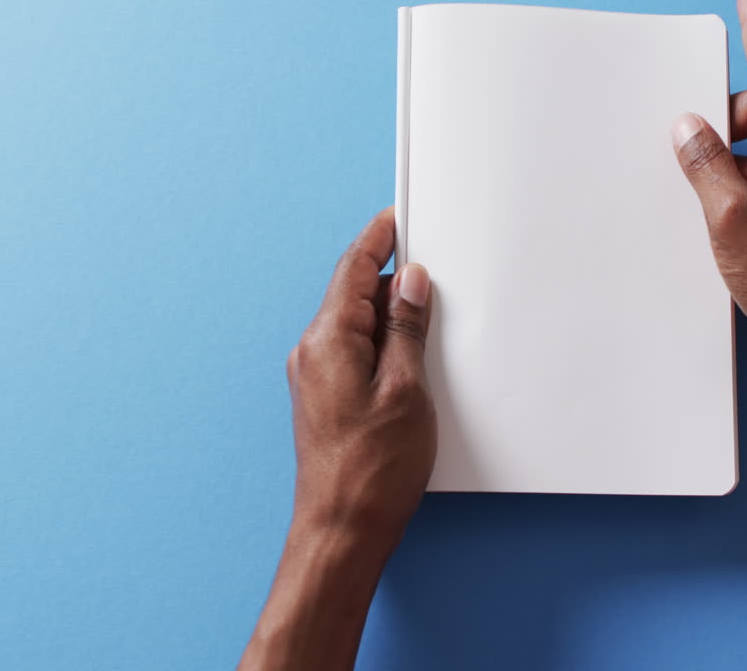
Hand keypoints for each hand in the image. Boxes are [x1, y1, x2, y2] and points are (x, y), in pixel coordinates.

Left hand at [286, 207, 435, 547]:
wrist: (342, 528)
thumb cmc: (372, 470)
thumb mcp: (407, 389)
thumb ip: (407, 329)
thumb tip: (411, 283)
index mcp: (328, 340)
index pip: (353, 268)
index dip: (379, 238)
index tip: (400, 218)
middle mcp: (312, 352)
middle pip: (354, 293)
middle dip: (393, 280)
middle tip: (434, 273)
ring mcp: (315, 376)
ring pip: (356, 325)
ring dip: (391, 316)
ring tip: (430, 324)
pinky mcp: (325, 398)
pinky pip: (354, 352)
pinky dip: (383, 344)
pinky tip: (411, 360)